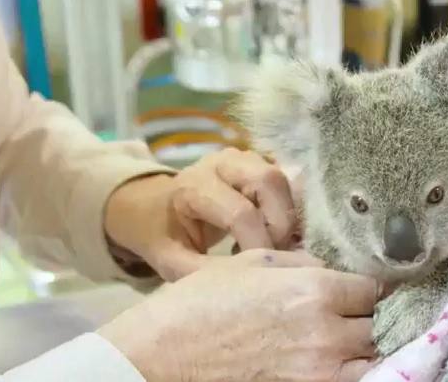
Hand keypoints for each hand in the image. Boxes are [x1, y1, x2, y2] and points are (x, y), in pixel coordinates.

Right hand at [97, 249, 380, 381]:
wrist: (162, 354)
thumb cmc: (201, 302)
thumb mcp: (253, 261)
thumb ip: (302, 262)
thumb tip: (329, 268)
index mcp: (315, 291)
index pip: (372, 289)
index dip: (365, 287)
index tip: (355, 288)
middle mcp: (326, 334)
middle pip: (375, 326)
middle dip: (365, 318)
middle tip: (349, 313)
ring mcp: (318, 373)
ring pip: (369, 361)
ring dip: (360, 350)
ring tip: (343, 341)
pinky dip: (346, 373)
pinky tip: (328, 361)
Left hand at [105, 148, 298, 280]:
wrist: (157, 207)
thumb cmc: (164, 235)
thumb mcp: (171, 260)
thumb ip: (203, 273)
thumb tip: (246, 288)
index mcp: (194, 185)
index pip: (240, 213)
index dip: (258, 246)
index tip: (260, 275)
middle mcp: (222, 162)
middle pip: (269, 182)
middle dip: (281, 226)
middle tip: (275, 257)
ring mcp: (244, 158)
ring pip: (282, 180)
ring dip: (288, 217)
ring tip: (275, 246)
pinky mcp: (260, 163)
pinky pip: (286, 183)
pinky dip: (290, 210)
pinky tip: (277, 234)